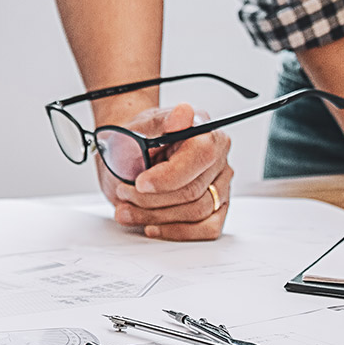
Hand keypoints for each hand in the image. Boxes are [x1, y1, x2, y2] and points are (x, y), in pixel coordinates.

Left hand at [100, 103, 232, 240]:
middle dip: (152, 199)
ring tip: (127, 210)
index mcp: (203, 129)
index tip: (140, 183)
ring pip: (197, 212)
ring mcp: (219, 182)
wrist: (127, 150)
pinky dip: (176, 232)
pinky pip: (207, 228)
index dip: (168, 176)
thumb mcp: (137, 126)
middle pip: (194, 190)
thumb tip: (183, 113)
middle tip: (124, 193)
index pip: (200, 156)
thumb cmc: (133, 138)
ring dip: (155, 216)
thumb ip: (160, 123)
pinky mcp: (216, 205)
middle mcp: (218, 155)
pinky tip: (152, 227)